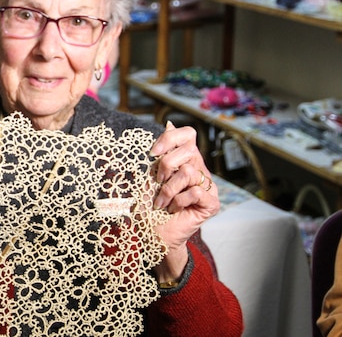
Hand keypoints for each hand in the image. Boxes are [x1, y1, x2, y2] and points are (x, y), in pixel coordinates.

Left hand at [149, 122, 219, 282]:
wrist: (153, 234)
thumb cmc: (148, 205)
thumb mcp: (146, 176)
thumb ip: (158, 153)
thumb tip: (168, 123)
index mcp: (183, 158)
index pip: (187, 134)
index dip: (170, 138)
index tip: (152, 152)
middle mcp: (198, 168)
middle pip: (188, 150)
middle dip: (165, 166)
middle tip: (157, 182)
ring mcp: (206, 185)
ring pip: (188, 172)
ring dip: (168, 190)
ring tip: (162, 202)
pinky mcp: (211, 202)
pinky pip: (195, 191)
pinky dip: (179, 201)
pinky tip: (174, 209)